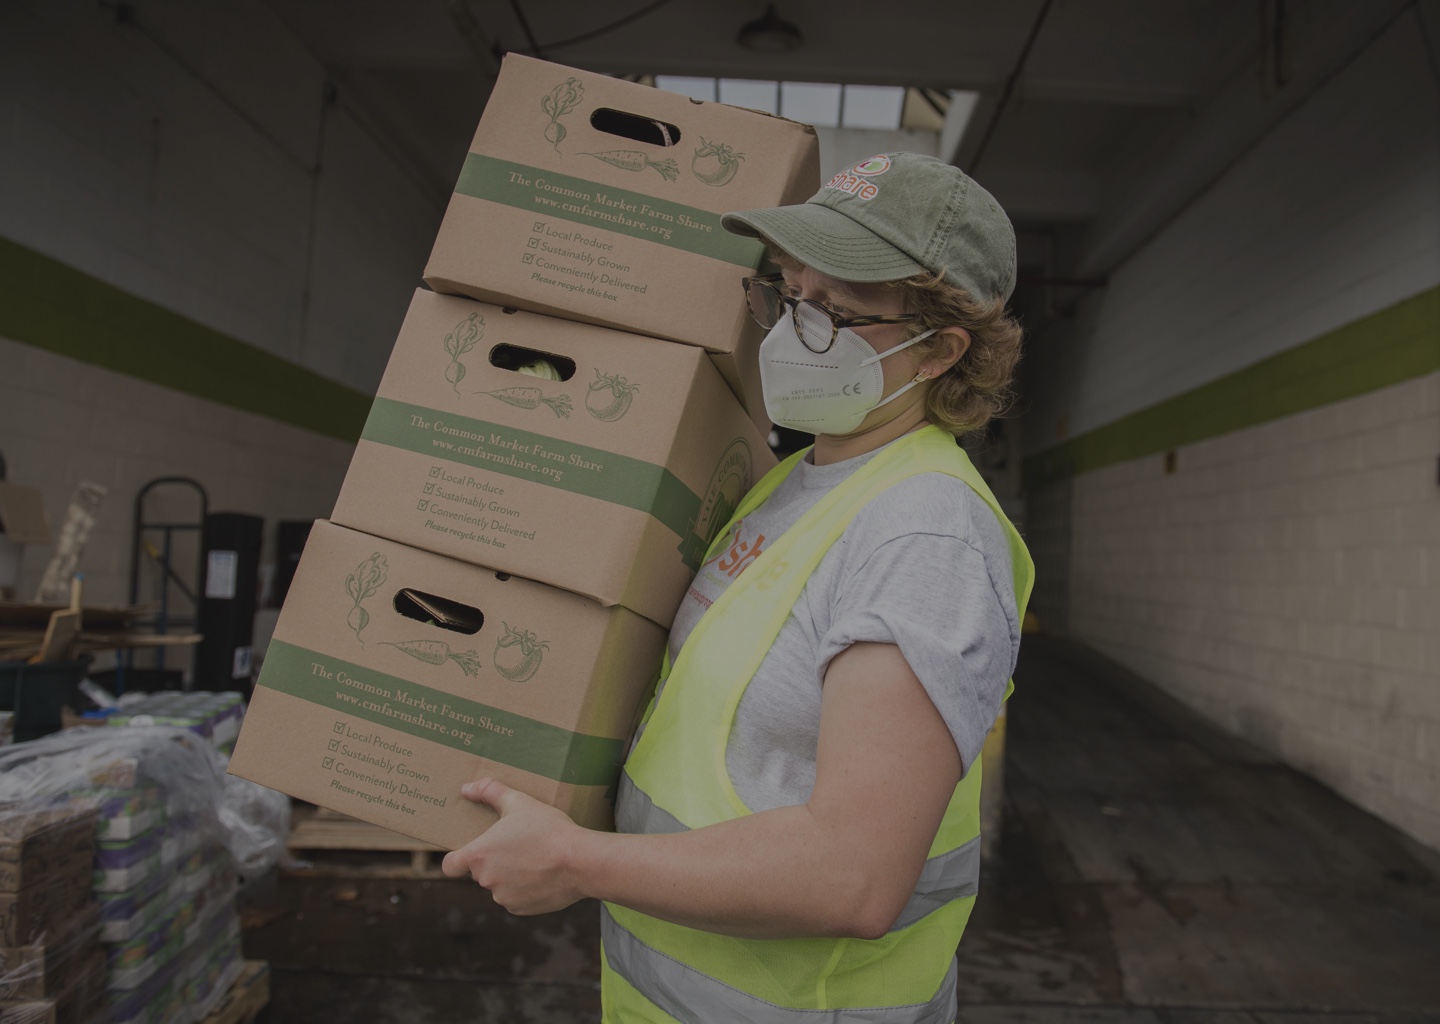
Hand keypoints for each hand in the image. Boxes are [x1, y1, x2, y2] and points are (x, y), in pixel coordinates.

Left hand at [441, 778, 587, 914]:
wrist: (579, 861)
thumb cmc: (547, 829)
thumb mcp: (519, 802)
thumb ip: (490, 791)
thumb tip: (466, 788)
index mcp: (479, 855)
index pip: (450, 865)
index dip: (456, 858)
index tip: (468, 852)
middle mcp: (485, 880)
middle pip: (480, 872)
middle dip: (494, 860)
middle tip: (517, 845)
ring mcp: (502, 897)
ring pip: (499, 886)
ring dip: (510, 876)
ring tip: (534, 859)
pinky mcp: (520, 909)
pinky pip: (516, 898)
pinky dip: (525, 889)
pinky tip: (542, 875)